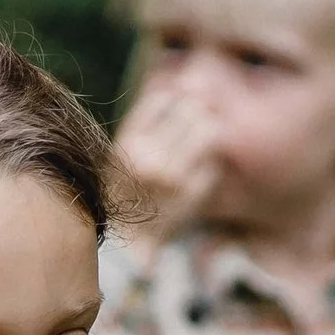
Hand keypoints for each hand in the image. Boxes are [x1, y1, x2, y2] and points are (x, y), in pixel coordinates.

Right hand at [112, 86, 221, 245]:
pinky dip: (210, 163)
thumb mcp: (119, 154)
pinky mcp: (194, 194)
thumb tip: (175, 90)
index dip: (176, 96)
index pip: (162, 99)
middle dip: (199, 111)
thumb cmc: (121, 193)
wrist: (125, 244)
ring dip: (210, 131)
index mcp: (128, 144)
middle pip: (191, 111)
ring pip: (210, 132)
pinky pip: (214, 163)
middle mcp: (152, 158)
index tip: (181, 100)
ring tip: (204, 138)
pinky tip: (199, 170)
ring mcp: (175, 177)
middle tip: (200, 117)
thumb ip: (144, 124)